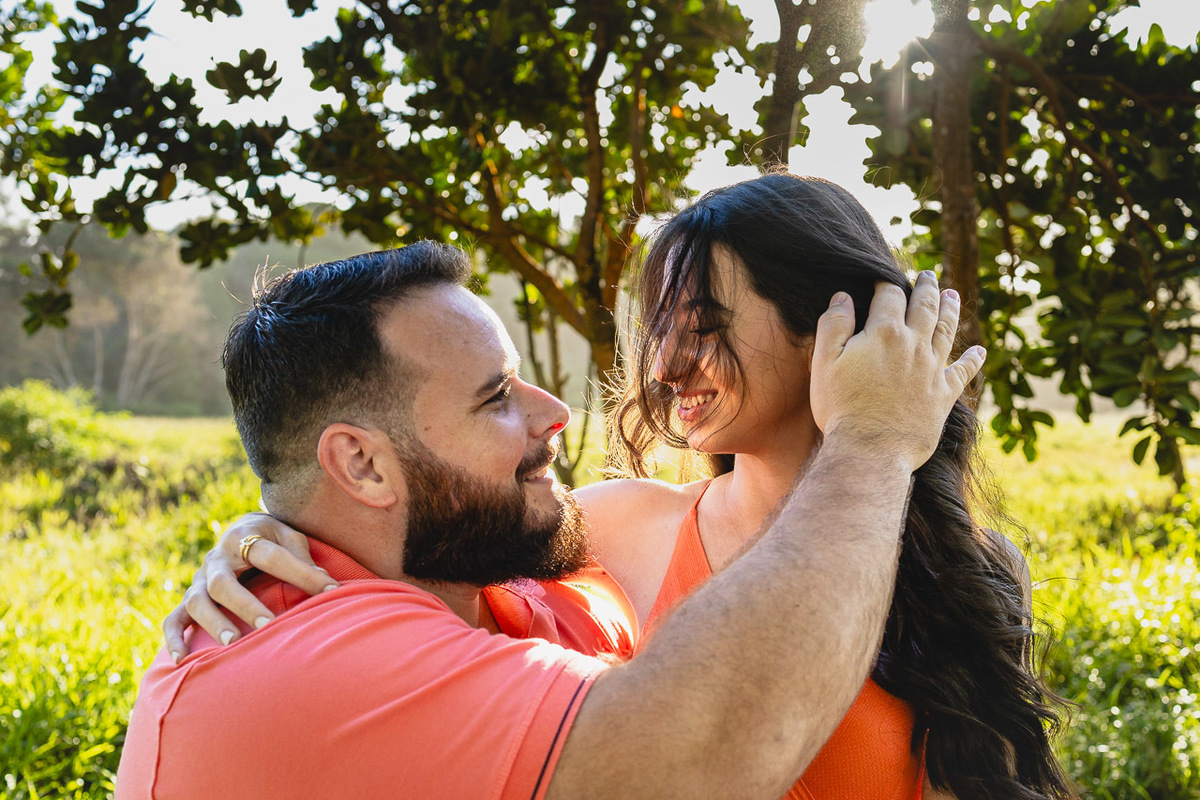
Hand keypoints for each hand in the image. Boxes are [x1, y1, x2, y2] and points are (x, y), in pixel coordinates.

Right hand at [162, 512, 337, 661]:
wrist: (243, 528)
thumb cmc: (274, 538)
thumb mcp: (291, 536)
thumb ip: (304, 558)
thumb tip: (328, 587)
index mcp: (245, 536)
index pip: (273, 557)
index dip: (303, 574)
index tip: (330, 591)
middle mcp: (217, 558)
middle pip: (223, 583)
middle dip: (246, 605)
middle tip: (269, 625)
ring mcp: (200, 579)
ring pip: (197, 602)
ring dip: (213, 623)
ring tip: (233, 643)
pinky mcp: (190, 597)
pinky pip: (173, 619)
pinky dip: (174, 638)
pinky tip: (181, 660)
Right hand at [809, 271, 983, 471]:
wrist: (870, 450)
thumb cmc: (841, 407)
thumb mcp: (824, 363)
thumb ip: (833, 325)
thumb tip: (843, 296)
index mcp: (884, 333)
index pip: (889, 296)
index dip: (886, 284)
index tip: (883, 280)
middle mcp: (914, 345)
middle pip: (924, 306)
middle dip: (925, 287)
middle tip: (927, 274)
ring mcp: (932, 370)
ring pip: (947, 330)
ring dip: (951, 309)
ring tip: (953, 294)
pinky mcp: (943, 396)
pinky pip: (963, 372)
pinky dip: (973, 360)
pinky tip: (980, 351)